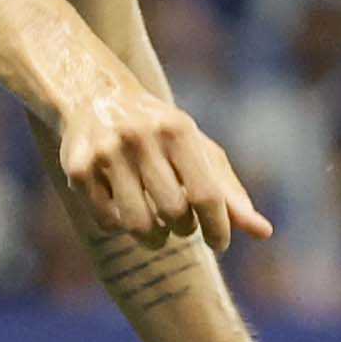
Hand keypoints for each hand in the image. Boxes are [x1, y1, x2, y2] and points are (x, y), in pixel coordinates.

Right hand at [45, 57, 272, 249]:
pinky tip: (121, 207)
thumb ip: (229, 192)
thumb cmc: (161, 133)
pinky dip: (119, 226)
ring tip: (156, 229)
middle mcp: (141, 136)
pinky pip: (107, 222)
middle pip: (174, 214)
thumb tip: (264, 233)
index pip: (207, 195)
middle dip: (182, 229)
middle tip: (180, 225)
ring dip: (153, 238)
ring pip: (139, 225)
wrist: (95, 95)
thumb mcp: (197, 151)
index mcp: (178, 129)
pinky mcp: (76, 168)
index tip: (220, 245)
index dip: (219, 228)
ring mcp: (106, 152)